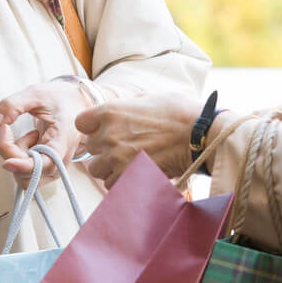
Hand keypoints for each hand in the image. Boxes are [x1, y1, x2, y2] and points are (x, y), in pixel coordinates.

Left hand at [0, 78, 92, 182]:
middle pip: (30, 176)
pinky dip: (19, 156)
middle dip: (12, 154)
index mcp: (64, 139)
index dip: (24, 167)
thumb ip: (13, 104)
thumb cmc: (59, 98)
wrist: (76, 104)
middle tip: (11, 128)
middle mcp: (62, 160)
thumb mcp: (35, 93)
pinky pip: (26, 172)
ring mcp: (56, 167)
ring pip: (25, 177)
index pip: (46, 165)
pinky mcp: (48, 168)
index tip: (6, 161)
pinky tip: (32, 139)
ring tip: (29, 134)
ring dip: (16, 155)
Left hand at [73, 86, 206, 185]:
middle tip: (123, 147)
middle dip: (103, 149)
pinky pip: (112, 184)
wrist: (200, 135)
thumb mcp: (149, 98)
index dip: (91, 128)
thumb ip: (128, 106)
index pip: (81, 123)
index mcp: (110, 111)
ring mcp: (116, 158)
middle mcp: (108, 135)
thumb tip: (122, 109)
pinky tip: (136, 173)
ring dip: (109, 168)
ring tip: (129, 163)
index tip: (101, 130)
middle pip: (90, 148)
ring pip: (97, 169)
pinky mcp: (128, 176)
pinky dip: (121, 181)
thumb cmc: (180, 114)